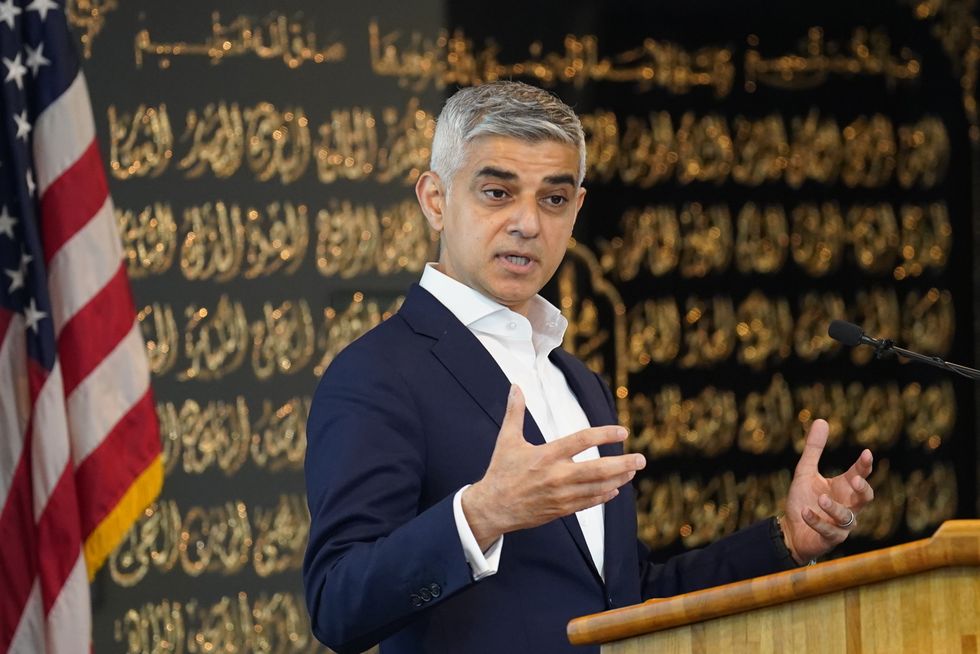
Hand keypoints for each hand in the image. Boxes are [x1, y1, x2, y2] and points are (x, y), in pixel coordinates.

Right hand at [462, 385, 645, 549]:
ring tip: (632, 470)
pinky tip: (614, 489)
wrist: (493, 508)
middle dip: (623, 463)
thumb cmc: (500, 472)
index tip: (622, 431)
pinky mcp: (561, 510)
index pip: (582, 441)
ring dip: (618, 479)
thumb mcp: (506, 440)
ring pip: (598, 487)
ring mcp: (561, 495)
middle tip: (641, 459)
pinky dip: (604, 495)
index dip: (605, 434)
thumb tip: (515, 387)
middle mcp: (557, 476)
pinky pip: (589, 502)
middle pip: (598, 469)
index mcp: (546, 455)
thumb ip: (515, 412)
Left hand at [781, 419, 873, 563]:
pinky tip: (805, 511)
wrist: (792, 530)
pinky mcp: (831, 538)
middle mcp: (848, 505)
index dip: (864, 465)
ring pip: (848, 517)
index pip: (860, 474)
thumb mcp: (805, 471)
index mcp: (844, 488)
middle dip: (863, 489)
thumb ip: (814, 449)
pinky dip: (817, 520)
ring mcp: (842, 524)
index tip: (866, 453)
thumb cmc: (803, 499)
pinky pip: (828, 530)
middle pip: (866, 498)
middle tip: (855, 480)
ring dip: (835, 508)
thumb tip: (821, 420)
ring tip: (821, 499)